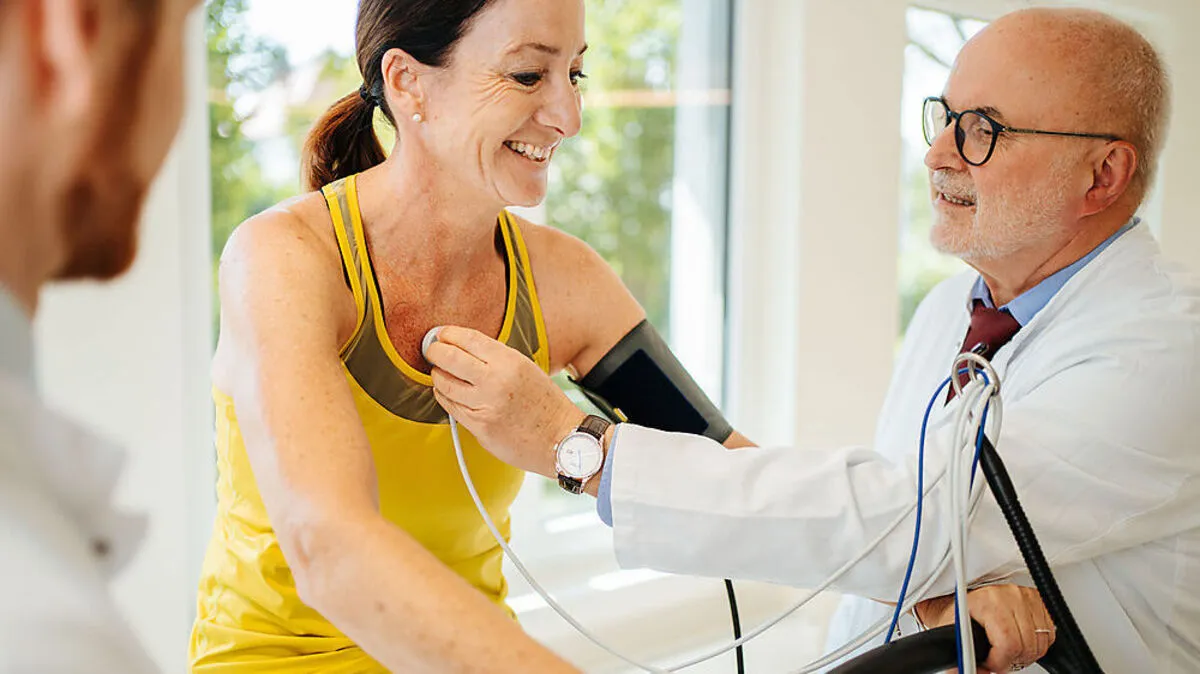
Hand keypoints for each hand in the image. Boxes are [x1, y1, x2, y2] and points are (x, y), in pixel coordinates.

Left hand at [425, 326, 583, 477]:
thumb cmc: (545, 403)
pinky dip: (445, 397)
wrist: (561, 438)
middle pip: (449, 359)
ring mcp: (485, 406)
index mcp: (509, 362)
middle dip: (434, 351)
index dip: (448, 334)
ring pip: (445, 385)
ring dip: (437, 376)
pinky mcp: (479, 427)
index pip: (468, 339)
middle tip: (431, 350)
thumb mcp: (525, 368)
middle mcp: (495, 381)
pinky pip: (451, 408)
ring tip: (439, 372)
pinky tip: (447, 392)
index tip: (440, 334)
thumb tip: (462, 347)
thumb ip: (495, 358)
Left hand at [915, 584, 1055, 672]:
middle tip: (999, 659)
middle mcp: (1009, 596)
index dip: (1000, 661)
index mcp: (987, 602)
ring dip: (1025, 653)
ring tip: (1008, 650)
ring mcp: (1025, 596)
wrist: (968, 600)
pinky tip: (1020, 640)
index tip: (991, 663)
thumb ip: (963, 659)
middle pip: (1026, 645)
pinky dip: (1037, 643)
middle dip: (1012, 660)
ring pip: (1040, 642)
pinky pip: (1049, 634)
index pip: (1008, 642)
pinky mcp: (1038, 599)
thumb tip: (977, 673)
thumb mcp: (956, 635)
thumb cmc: (962, 615)